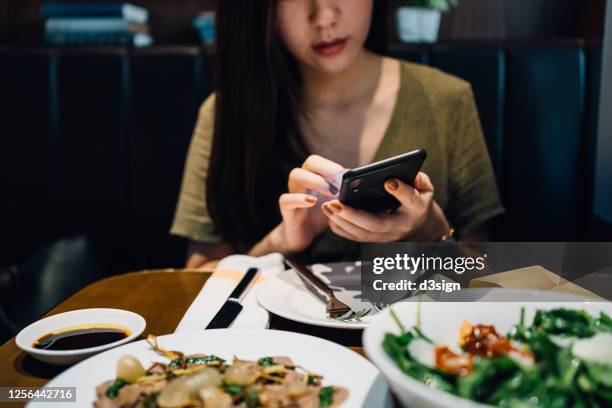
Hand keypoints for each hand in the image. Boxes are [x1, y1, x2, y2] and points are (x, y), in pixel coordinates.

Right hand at [269, 155, 346, 253]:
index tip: (346, 177)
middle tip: (340, 182)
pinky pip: (286, 199)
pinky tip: (312, 202)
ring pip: (296, 175)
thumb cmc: (322, 213)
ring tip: (330, 193)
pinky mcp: (286, 208)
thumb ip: (345, 189)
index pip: (321, 160)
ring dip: (316, 181)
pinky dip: (299, 199)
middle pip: (310, 162)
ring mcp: (292, 192)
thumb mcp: (337, 199)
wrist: (305, 234)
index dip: (333, 166)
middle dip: (327, 169)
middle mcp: (302, 179)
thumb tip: (359, 180)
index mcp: (314, 174)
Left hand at [321, 172, 449, 241]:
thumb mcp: (425, 188)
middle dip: (353, 215)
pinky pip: (354, 237)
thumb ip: (420, 179)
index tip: (389, 181)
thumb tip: (406, 174)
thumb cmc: (418, 199)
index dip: (401, 191)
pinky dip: (340, 227)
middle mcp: (399, 226)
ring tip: (326, 206)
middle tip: (334, 202)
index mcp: (416, 209)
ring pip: (361, 233)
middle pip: (376, 224)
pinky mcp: (373, 239)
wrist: (417, 225)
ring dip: (341, 221)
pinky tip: (328, 214)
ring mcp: (385, 236)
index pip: (411, 200)